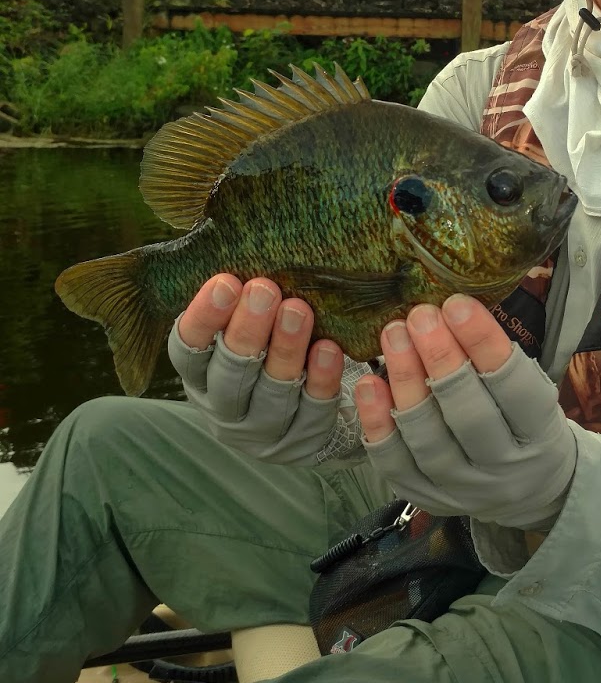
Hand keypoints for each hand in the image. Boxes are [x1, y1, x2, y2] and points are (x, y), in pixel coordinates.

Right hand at [167, 275, 354, 463]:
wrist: (303, 414)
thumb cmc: (266, 349)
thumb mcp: (241, 326)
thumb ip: (237, 298)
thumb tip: (241, 241)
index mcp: (199, 376)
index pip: (188, 349)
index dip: (204, 317)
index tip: (224, 282)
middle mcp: (224, 408)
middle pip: (229, 373)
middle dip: (247, 330)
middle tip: (264, 289)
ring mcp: (262, 431)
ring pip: (272, 393)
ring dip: (285, 350)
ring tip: (299, 310)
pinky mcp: (301, 441)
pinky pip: (313, 411)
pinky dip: (321, 379)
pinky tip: (329, 349)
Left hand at [354, 296, 576, 528]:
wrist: (527, 489)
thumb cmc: (524, 422)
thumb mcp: (533, 390)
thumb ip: (499, 358)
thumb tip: (454, 305)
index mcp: (540, 435)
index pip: (515, 388)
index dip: (485, 344)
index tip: (457, 304)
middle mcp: (503, 469)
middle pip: (470, 415)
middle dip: (442, 359)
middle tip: (420, 315)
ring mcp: (462, 488)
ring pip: (429, 439)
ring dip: (406, 382)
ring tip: (392, 336)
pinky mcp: (425, 496)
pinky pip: (395, 463)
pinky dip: (378, 423)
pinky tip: (368, 384)